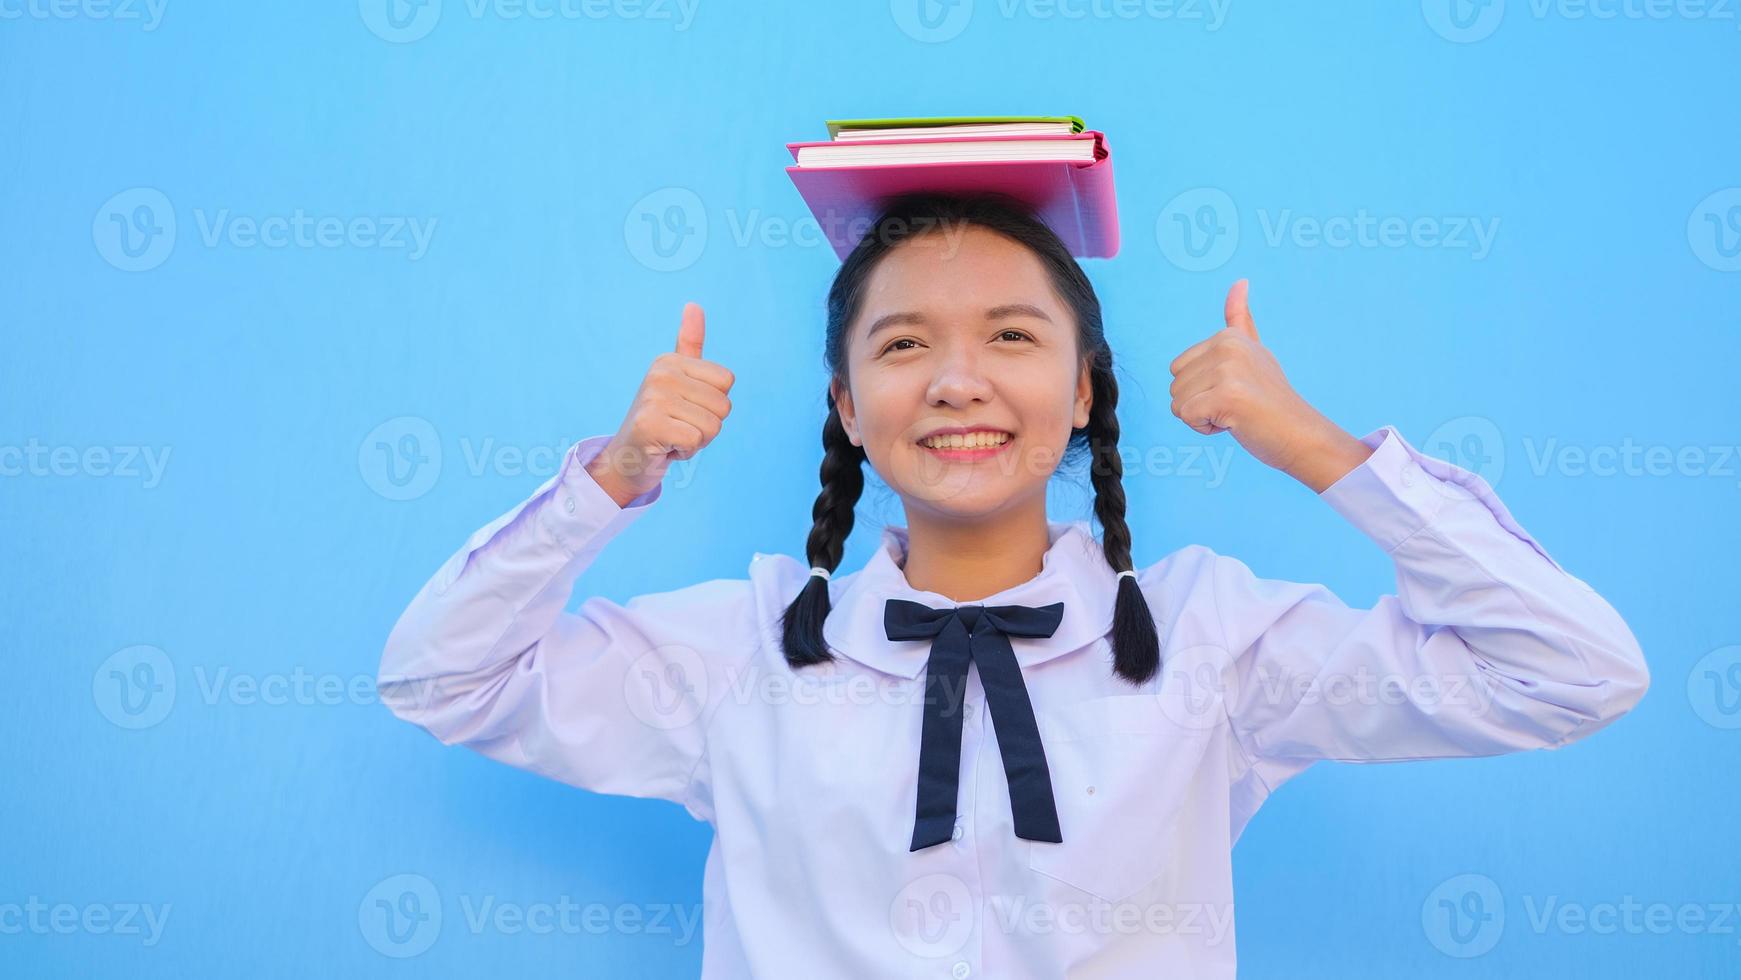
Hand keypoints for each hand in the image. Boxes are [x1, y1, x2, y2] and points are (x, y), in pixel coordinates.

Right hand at [585, 302, 734, 506]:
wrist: (629, 457)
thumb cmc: (662, 420)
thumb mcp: (679, 379)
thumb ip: (690, 345)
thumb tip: (694, 304)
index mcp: (670, 360)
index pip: (727, 381)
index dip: (714, 403)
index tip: (687, 409)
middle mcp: (661, 374)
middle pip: (723, 406)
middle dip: (707, 425)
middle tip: (679, 426)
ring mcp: (654, 397)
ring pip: (713, 426)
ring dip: (697, 440)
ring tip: (672, 436)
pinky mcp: (650, 424)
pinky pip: (696, 440)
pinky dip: (685, 451)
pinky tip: (666, 447)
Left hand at [1167, 280, 1371, 492]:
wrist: (1300, 435)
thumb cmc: (1272, 401)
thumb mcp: (1255, 352)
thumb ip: (1241, 321)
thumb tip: (1240, 281)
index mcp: (1227, 337)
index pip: (1178, 369)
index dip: (1201, 389)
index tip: (1234, 391)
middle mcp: (1226, 347)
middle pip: (1174, 386)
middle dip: (1198, 404)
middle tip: (1235, 405)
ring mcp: (1227, 369)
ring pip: (1178, 403)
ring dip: (1202, 417)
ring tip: (1235, 413)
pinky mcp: (1226, 395)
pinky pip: (1187, 417)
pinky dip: (1205, 428)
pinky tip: (1233, 423)